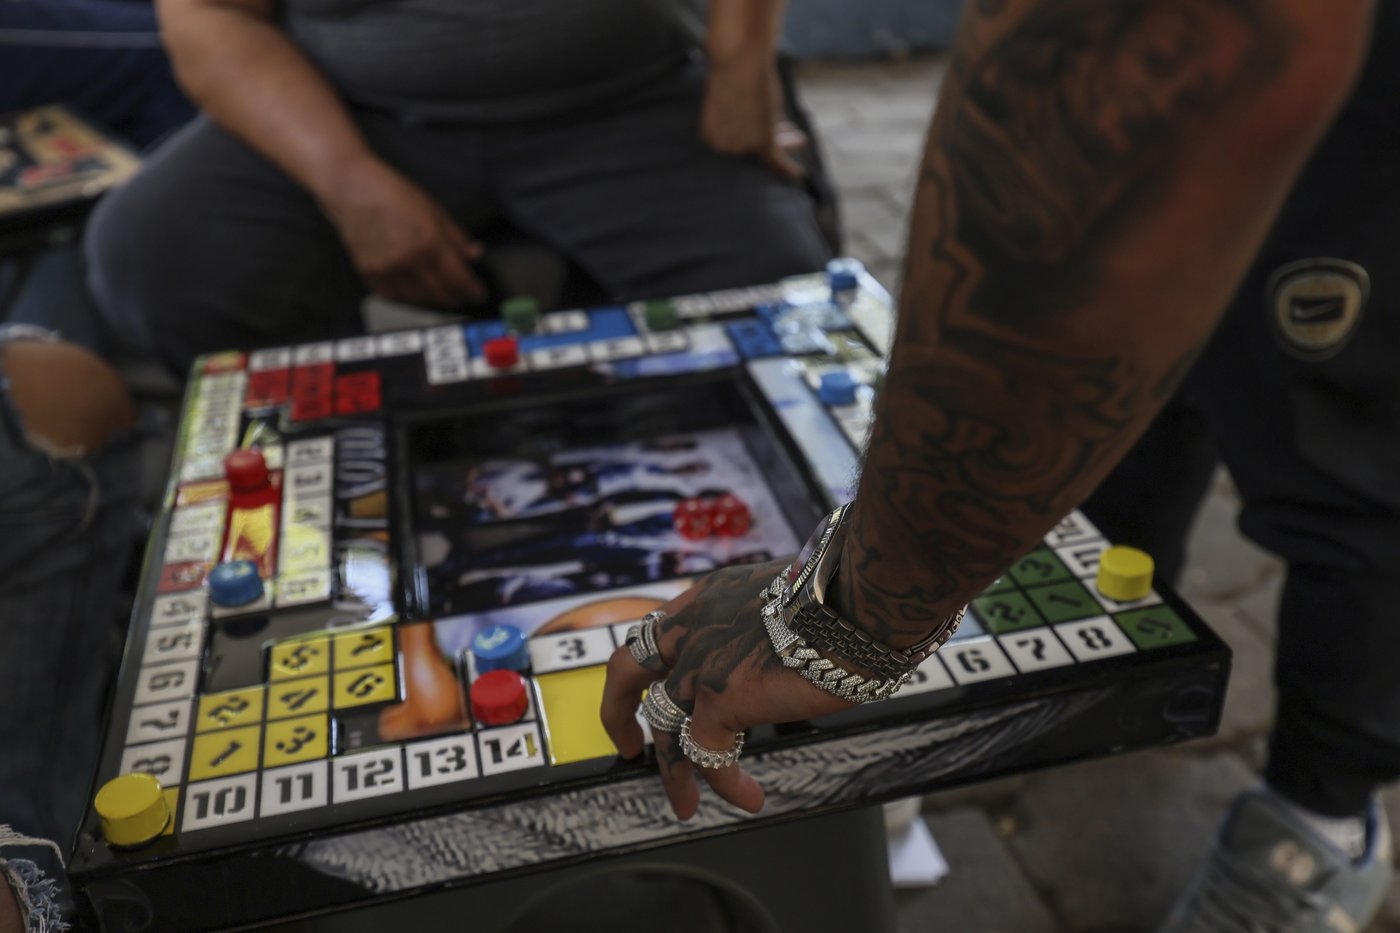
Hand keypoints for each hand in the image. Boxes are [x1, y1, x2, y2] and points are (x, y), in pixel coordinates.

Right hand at [321, 158, 485, 307]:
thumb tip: (474, 255)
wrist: (352, 189)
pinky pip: (394, 296)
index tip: (478, 293)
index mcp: (430, 243)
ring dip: (434, 301)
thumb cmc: (392, 193)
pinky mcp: (370, 273)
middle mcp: (409, 261)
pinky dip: (409, 299)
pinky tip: (417, 293)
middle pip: (441, 294)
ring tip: (442, 295)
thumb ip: (456, 237)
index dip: (472, 291)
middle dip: (456, 298)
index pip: (459, 279)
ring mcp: (388, 270)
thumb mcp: (434, 209)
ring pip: (418, 300)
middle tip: (463, 296)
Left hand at [600, 559, 852, 818]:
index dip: (656, 665)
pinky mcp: (716, 697)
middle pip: (626, 671)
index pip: (661, 631)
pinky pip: (704, 754)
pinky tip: (749, 798)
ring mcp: (697, 661)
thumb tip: (787, 651)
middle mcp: (692, 625)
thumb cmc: (844, 596)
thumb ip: (765, 625)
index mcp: (708, 596)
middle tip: (627, 746)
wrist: (855, 602)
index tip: (658, 686)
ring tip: (686, 804)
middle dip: (617, 711)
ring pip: (661, 726)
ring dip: (673, 772)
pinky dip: (724, 783)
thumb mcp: (785, 598)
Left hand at [700, 58, 807, 180]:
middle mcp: (724, 147)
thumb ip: (743, 117)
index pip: (735, 144)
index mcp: (709, 137)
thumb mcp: (735, 98)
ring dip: (785, 144)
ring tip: (799, 139)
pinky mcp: (761, 142)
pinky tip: (798, 174)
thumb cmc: (733, 71)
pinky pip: (776, 161)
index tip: (770, 132)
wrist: (739, 59)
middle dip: (773, 139)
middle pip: (751, 149)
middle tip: (789, 134)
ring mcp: (742, 146)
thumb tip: (762, 124)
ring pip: (767, 151)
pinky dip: (787, 169)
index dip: (754, 137)